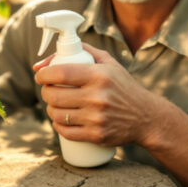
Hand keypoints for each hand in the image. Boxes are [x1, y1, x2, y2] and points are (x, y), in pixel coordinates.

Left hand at [33, 43, 158, 146]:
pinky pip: (65, 131)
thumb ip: (82, 51)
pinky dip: (57, 126)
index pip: (60, 73)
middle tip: (48, 90)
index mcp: (99, 75)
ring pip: (57, 114)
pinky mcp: (97, 135)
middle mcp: (97, 96)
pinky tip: (59, 120)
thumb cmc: (122, 86)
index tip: (40, 75)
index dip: (43, 74)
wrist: (147, 117)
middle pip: (54, 95)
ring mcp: (96, 118)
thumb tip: (43, 62)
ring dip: (50, 109)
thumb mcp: (108, 62)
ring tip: (55, 105)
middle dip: (45, 92)